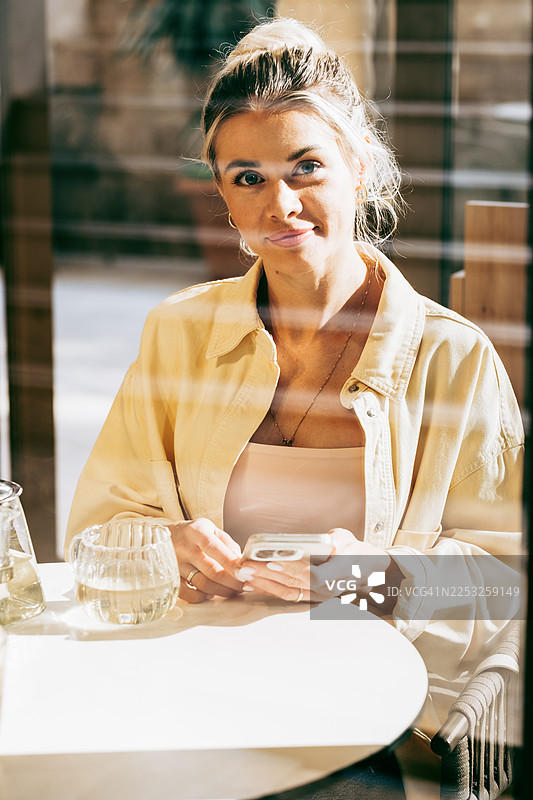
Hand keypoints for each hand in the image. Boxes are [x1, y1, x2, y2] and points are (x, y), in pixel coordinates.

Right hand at [169, 518, 243, 602]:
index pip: (215, 549)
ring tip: (232, 591)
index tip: (244, 572)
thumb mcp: (210, 529)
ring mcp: (176, 565)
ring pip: (203, 584)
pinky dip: (203, 597)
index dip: (231, 563)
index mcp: (196, 532)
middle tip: (243, 585)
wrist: (159, 539)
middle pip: (212, 571)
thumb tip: (241, 562)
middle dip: (232, 582)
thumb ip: (227, 543)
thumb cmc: (190, 534)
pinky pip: (189, 595)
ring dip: (222, 591)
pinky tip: (211, 593)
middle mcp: (184, 548)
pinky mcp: (170, 579)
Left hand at [236, 528, 398, 608]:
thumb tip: (328, 543)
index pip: (312, 575)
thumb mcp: (350, 540)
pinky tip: (252, 583)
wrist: (366, 570)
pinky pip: (286, 594)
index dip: (292, 569)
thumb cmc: (356, 552)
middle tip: (246, 565)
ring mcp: (316, 596)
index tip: (272, 561)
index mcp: (337, 575)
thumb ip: (339, 541)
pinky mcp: (308, 596)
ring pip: (286, 590)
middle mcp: (325, 590)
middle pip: (292, 583)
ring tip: (244, 573)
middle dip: (266, 574)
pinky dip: (268, 589)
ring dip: (263, 583)